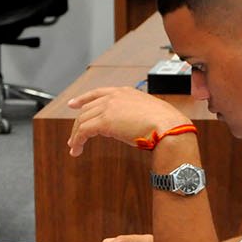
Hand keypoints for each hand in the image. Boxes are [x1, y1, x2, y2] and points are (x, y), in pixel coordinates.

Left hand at [66, 86, 188, 156]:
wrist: (168, 126)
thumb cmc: (165, 123)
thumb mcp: (148, 113)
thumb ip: (135, 115)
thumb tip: (130, 127)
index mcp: (125, 92)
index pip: (98, 93)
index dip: (83, 99)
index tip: (74, 104)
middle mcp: (114, 97)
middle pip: (87, 109)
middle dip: (78, 124)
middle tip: (74, 137)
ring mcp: (108, 108)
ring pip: (82, 121)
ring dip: (76, 135)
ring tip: (74, 147)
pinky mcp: (104, 121)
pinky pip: (83, 131)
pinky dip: (77, 141)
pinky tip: (77, 150)